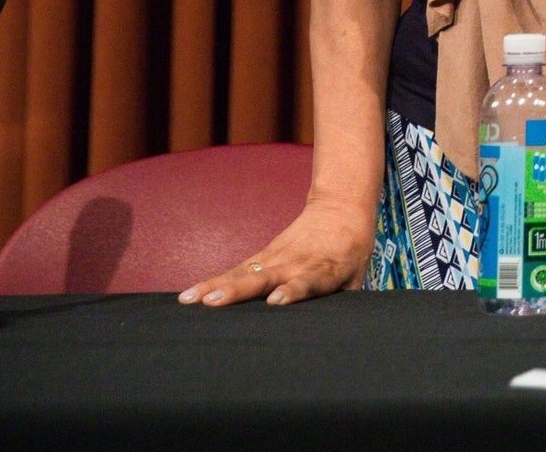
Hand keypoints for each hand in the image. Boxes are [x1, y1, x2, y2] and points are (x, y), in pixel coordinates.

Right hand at [179, 198, 372, 306]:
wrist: (340, 209)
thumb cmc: (350, 251)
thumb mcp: (356, 276)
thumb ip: (346, 304)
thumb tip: (341, 337)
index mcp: (324, 270)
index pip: (309, 282)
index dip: (293, 290)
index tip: (276, 300)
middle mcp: (295, 264)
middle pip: (266, 278)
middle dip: (240, 291)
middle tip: (216, 302)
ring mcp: (275, 259)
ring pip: (243, 274)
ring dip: (217, 287)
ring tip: (193, 301)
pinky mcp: (262, 256)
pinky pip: (235, 272)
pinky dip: (212, 283)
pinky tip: (189, 296)